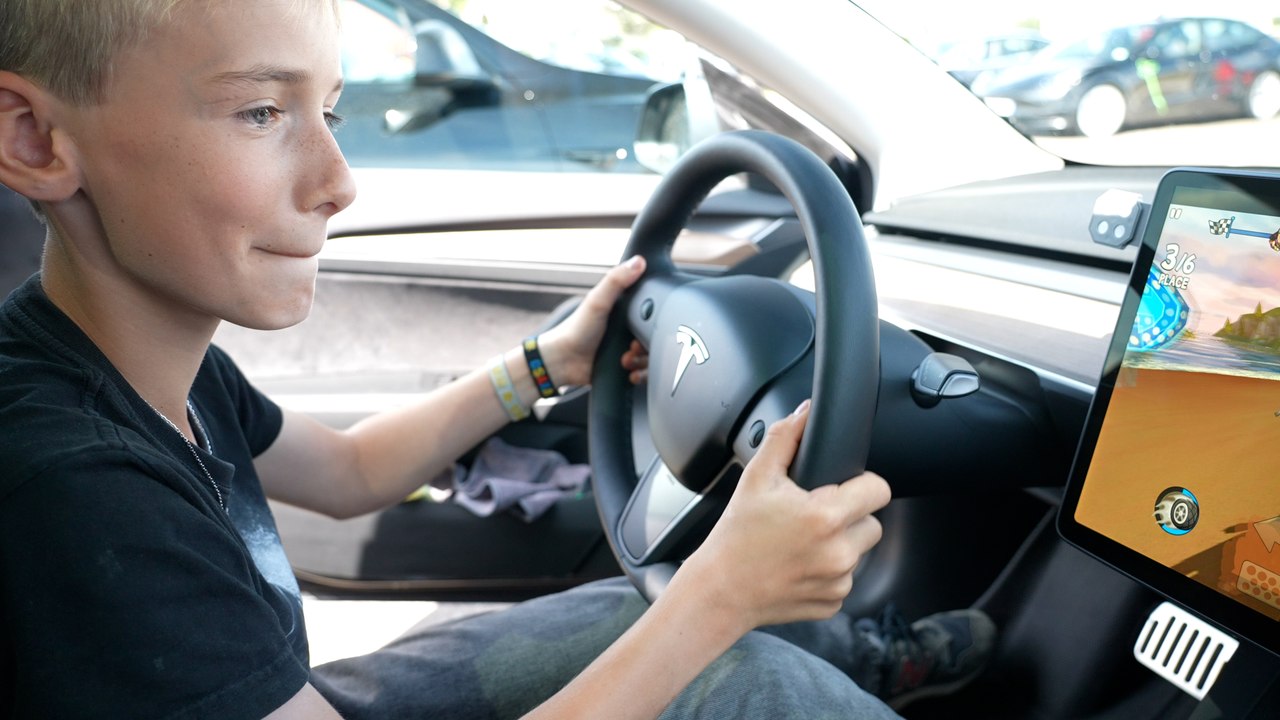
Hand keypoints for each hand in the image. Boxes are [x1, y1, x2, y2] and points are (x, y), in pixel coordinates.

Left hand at [538, 256, 645, 386]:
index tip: (648, 327)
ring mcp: (629, 349)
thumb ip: (616, 280)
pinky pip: (645, 373)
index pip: (654, 313)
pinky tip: (629, 373)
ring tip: (626, 361)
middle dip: (648, 346)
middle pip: (656, 337)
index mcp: (627, 310)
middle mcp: (630, 329)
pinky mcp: (627, 367)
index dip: (656, 322)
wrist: (562, 362)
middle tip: (632, 347)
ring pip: (653, 357)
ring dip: (643, 362)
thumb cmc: (576, 329)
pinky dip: (641, 375)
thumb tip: (638, 261)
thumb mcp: (597, 301)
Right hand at [677, 401, 890, 632]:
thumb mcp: (756, 477)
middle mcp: (839, 552)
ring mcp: (839, 581)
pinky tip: (799, 565)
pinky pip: (845, 578)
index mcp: (825, 516)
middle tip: (813, 516)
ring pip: (859, 551)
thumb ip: (784, 438)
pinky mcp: (834, 603)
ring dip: (840, 544)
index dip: (862, 484)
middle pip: (874, 522)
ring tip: (802, 542)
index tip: (841, 488)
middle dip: (850, 516)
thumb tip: (806, 412)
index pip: (879, 490)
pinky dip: (828, 572)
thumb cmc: (736, 536)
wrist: (720, 591)